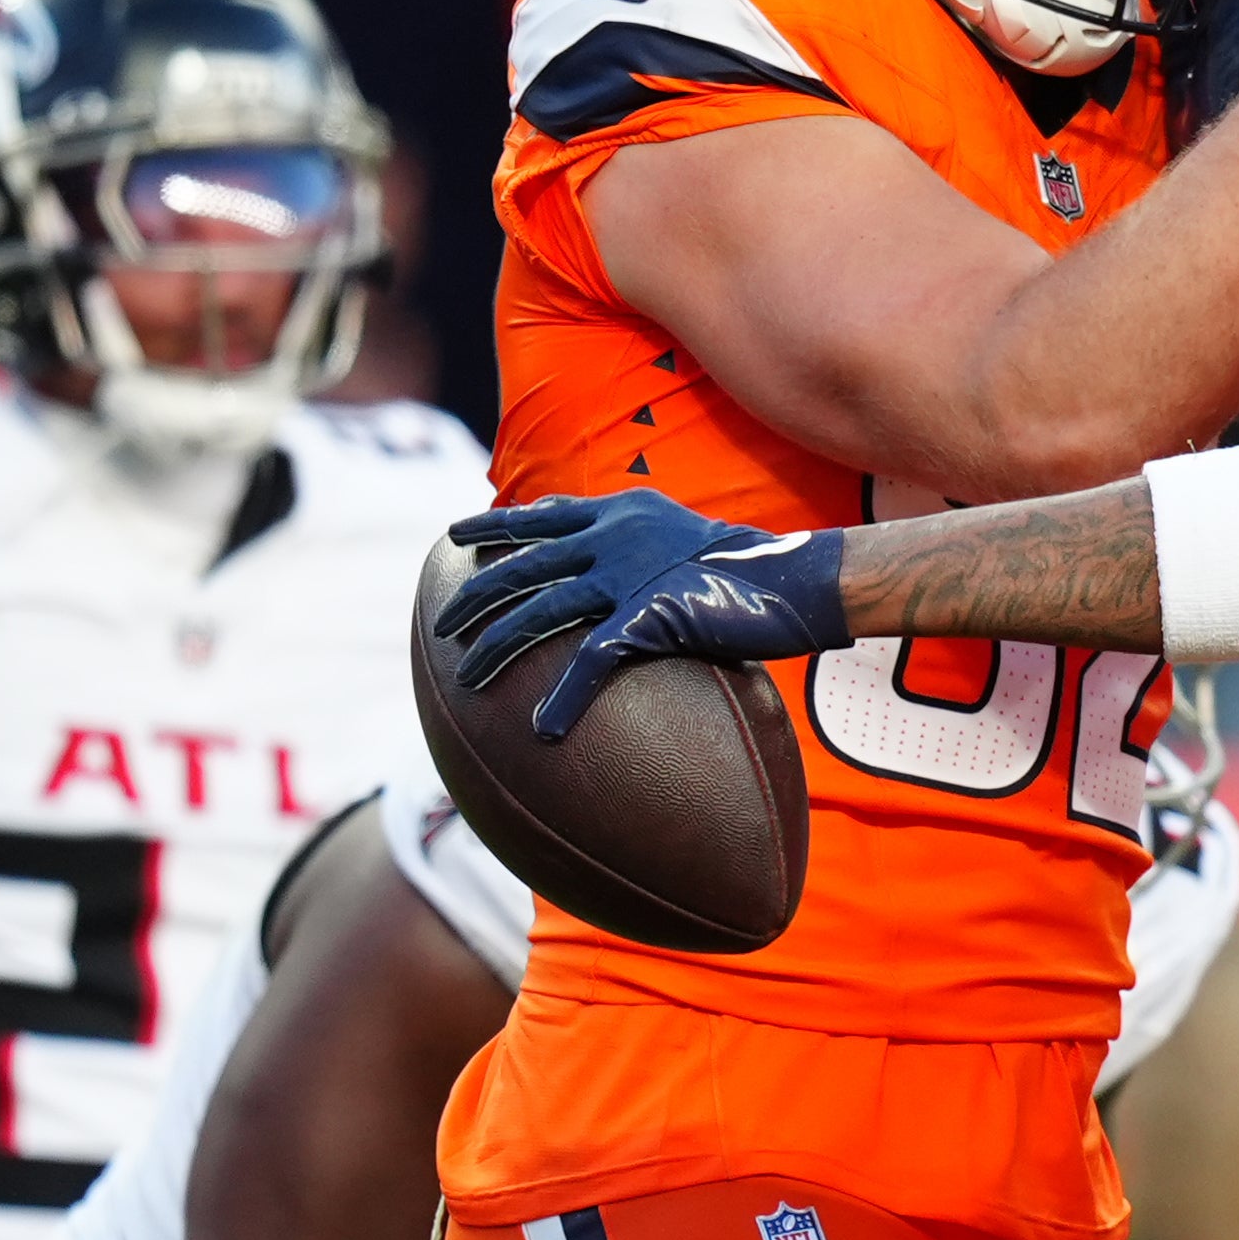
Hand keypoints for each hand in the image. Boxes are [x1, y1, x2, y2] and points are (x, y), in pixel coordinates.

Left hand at [438, 492, 847, 739]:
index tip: (457, 533)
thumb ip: (641, 545)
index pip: (542, 515)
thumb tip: (609, 563)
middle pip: (525, 564)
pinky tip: (544, 727)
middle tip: (442, 624)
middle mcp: (615, 536)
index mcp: (623, 512)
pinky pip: (590, 663)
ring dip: (498, 648)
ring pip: (540, 612)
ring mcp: (628, 575)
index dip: (495, 525)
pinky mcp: (647, 616)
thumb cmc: (749, 567)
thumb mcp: (684, 538)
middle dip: (477, 595)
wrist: (796, 577)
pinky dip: (564, 698)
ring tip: (468, 679)